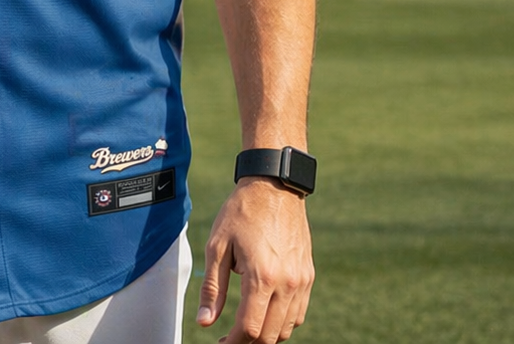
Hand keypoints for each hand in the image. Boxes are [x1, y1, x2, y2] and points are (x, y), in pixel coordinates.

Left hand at [197, 178, 313, 342]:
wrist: (274, 186)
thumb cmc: (242, 211)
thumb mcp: (218, 245)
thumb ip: (212, 288)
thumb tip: (205, 322)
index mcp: (262, 276)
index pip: (250, 329)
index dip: (233, 343)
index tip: (220, 342)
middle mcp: (286, 283)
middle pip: (269, 335)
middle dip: (248, 342)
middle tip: (230, 338)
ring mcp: (300, 281)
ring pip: (286, 329)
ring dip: (266, 335)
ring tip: (246, 325)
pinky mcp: (308, 276)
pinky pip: (298, 314)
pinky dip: (283, 323)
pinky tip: (266, 312)